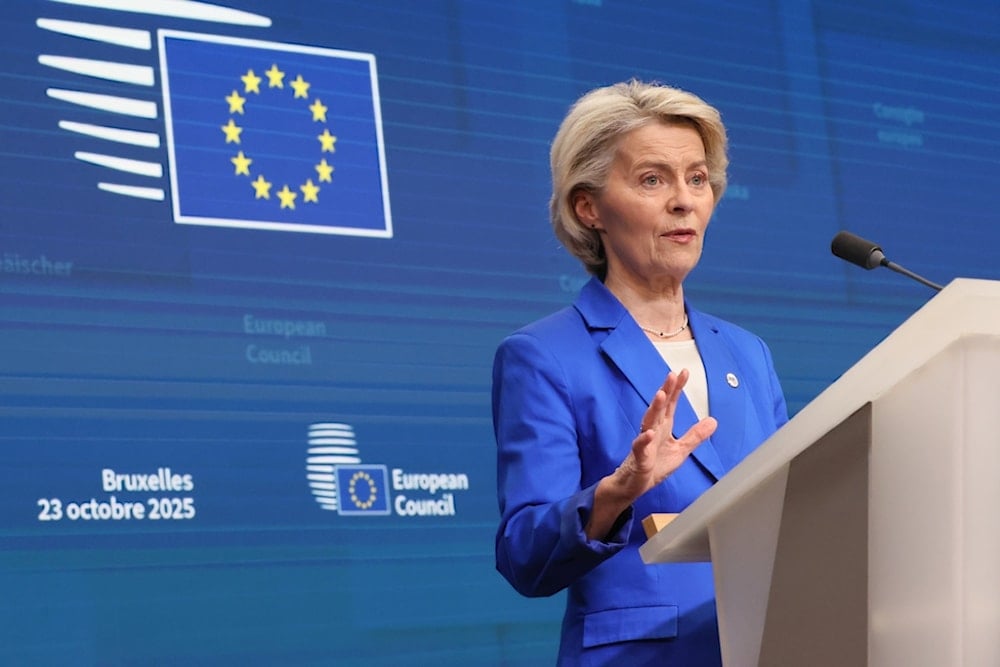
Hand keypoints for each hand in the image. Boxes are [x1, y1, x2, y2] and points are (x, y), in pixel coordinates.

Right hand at [586, 369, 716, 539]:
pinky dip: (643, 440)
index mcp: (663, 427)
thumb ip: (695, 435)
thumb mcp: (680, 450)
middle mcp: (652, 431)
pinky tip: (649, 434)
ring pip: (648, 422)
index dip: (676, 388)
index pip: (671, 404)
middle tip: (671, 375)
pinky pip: (640, 448)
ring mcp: (644, 444)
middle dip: (665, 391)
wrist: (633, 486)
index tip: (683, 372)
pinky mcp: (638, 459)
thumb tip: (713, 420)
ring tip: (661, 395)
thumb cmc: (653, 466)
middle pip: (659, 408)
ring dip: (655, 409)